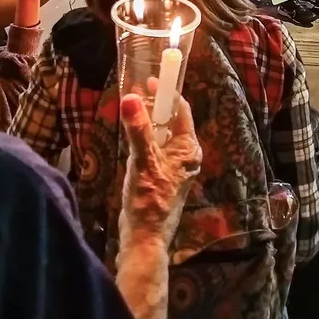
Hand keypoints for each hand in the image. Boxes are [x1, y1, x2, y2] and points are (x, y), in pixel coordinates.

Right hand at [118, 93, 201, 245]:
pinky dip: (144, 136)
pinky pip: (154, 146)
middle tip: (136, 91)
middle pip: (172, 120)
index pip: (181, 110)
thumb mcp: (142, 161)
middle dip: (156, 105)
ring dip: (148, 121)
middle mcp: (185, 154)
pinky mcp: (161, 174)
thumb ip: (138, 129)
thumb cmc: (149, 200)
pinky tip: (131, 133)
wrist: (144, 237)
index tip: (149, 80)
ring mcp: (173, 165)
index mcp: (188, 148)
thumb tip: (132, 98)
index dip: (167, 93)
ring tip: (131, 107)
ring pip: (162, 134)